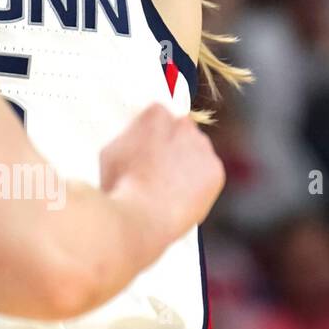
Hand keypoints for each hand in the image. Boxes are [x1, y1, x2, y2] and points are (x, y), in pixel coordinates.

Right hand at [99, 104, 224, 236]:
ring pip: (198, 149)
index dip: (152, 131)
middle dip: (174, 142)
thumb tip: (138, 137)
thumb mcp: (112, 150)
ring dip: (188, 161)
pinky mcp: (215, 171)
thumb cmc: (120, 184)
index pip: (159, 112)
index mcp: (155, 115)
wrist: (142, 217)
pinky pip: (208, 171)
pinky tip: (182, 195)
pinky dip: (199, 181)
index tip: (147, 145)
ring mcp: (202, 148)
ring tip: (170, 185)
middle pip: (182, 128)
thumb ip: (130, 136)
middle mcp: (183, 126)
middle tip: (159, 166)